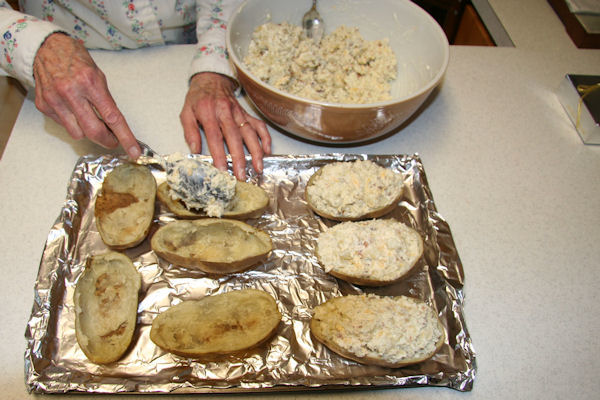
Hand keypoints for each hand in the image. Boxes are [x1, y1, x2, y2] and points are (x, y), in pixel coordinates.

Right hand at [33, 33, 139, 158]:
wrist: (45, 47)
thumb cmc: (75, 59)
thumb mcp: (98, 75)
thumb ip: (105, 101)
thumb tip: (114, 126)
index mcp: (90, 82)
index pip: (112, 117)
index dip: (125, 137)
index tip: (134, 151)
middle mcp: (70, 92)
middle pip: (93, 131)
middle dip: (107, 141)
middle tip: (114, 140)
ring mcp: (54, 100)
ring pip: (78, 133)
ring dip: (88, 132)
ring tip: (89, 118)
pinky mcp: (43, 106)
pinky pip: (63, 126)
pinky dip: (72, 123)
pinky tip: (72, 109)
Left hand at [180, 72, 270, 179]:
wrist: (211, 80)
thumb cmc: (198, 99)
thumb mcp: (186, 113)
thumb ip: (190, 132)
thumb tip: (195, 151)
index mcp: (208, 112)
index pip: (215, 136)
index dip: (219, 154)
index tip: (222, 169)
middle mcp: (226, 112)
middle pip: (235, 137)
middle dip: (239, 158)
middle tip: (241, 174)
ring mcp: (238, 112)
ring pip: (250, 133)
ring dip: (255, 151)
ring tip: (258, 167)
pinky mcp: (246, 113)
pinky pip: (258, 125)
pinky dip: (265, 138)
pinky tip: (266, 151)